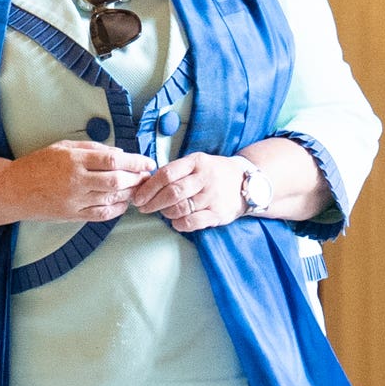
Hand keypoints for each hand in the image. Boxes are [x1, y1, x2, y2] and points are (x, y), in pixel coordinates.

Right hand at [9, 139, 155, 222]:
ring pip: (112, 199)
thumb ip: (92, 148)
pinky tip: (123, 203)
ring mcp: (75, 200)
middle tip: (147, 175)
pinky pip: (102, 214)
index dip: (135, 161)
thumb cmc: (37, 164)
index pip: (113, 160)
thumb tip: (119, 154)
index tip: (147, 161)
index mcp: (74, 160)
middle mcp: (76, 181)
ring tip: (138, 188)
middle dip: (137, 178)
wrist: (14, 190)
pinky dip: (117, 209)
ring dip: (130, 193)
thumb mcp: (62, 146)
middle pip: (117, 181)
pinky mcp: (72, 215)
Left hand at [131, 152, 251, 232]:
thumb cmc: (214, 172)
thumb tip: (146, 183)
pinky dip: (179, 223)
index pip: (167, 174)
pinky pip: (192, 222)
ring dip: (165, 212)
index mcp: (197, 162)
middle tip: (142, 207)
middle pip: (172, 192)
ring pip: (180, 208)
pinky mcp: (218, 214)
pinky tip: (175, 221)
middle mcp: (205, 178)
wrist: (246, 183)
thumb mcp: (197, 162)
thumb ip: (176, 170)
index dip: (148, 187)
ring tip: (161, 212)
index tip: (138, 196)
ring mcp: (212, 197)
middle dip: (152, 202)